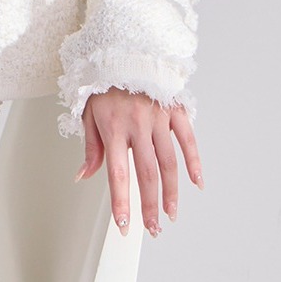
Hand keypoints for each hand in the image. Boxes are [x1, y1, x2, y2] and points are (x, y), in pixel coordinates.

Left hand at [77, 87, 203, 235]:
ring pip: (168, 162)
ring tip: (170, 214)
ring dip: (171, 191)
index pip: (117, 174)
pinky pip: (188, 140)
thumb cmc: (103, 88)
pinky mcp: (176, 111)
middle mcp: (137, 126)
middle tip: (153, 228)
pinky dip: (194, 162)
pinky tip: (196, 183)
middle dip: (149, 204)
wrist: (124, 54)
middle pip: (147, 173)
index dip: (122, 201)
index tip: (125, 224)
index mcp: (113, 130)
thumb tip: (84, 176)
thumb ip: (91, 149)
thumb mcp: (88, 116)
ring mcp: (159, 119)